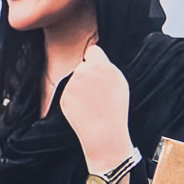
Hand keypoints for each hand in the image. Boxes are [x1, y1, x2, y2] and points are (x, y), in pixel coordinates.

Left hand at [58, 44, 132, 170]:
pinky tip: (85, 109)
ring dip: (81, 88)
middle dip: (87, 74)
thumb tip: (93, 54)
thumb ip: (106, 67)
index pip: (92, 50)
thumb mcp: (119, 82)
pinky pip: (69, 93)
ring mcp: (72, 84)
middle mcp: (83, 71)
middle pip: (83, 66)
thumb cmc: (115, 107)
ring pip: (75, 80)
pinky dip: (75, 99)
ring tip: (93, 103)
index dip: (95, 60)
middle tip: (97, 92)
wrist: (104, 133)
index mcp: (100, 65)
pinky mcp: (64, 96)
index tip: (97, 67)